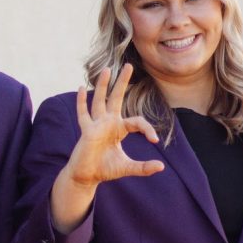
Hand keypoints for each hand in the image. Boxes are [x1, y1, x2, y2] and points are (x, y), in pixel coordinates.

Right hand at [65, 65, 164, 188]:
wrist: (86, 177)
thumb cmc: (104, 169)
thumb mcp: (127, 167)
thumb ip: (143, 167)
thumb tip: (161, 167)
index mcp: (118, 129)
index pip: (136, 121)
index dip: (147, 128)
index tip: (154, 140)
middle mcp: (107, 123)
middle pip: (116, 98)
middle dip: (122, 82)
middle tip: (129, 66)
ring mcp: (96, 125)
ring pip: (99, 101)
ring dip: (103, 85)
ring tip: (107, 69)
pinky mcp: (87, 131)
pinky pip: (84, 114)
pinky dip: (81, 102)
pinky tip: (81, 88)